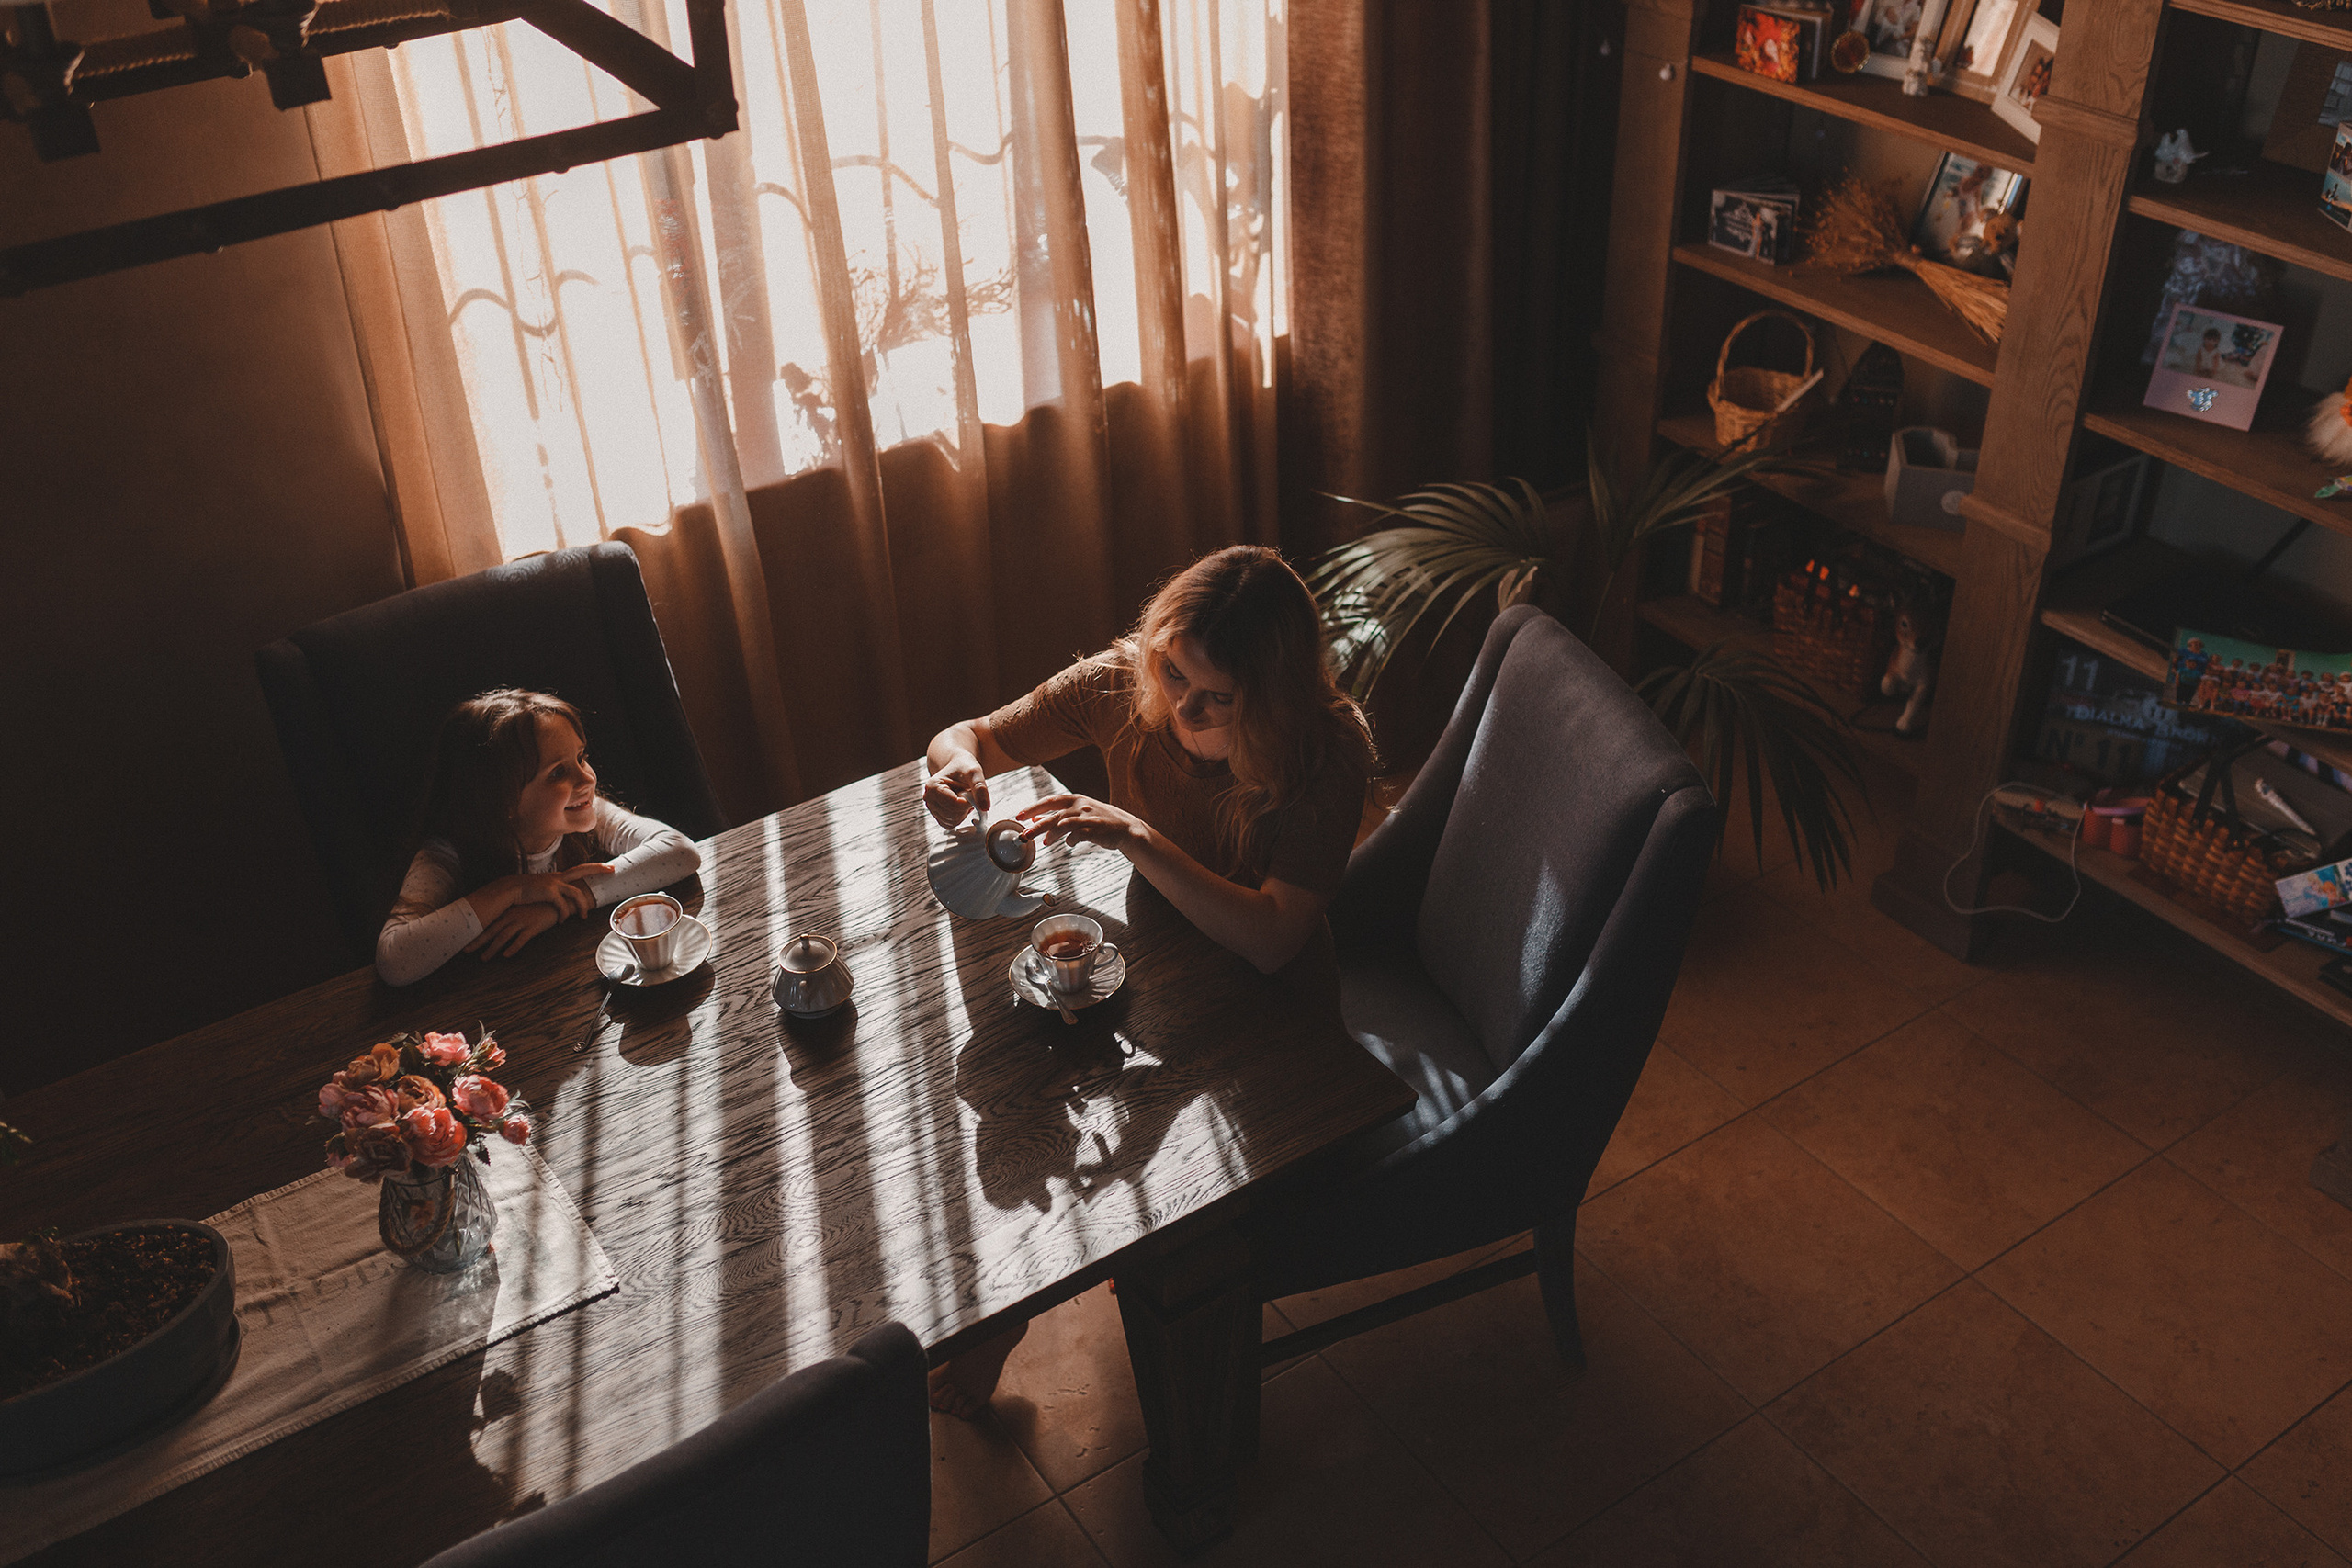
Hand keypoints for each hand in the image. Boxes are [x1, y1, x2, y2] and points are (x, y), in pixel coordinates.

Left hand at [467, 901, 563, 958]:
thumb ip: (511, 916)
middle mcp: (511, 917)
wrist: (557, 901)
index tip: (464, 940)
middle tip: (464, 950)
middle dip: (477, 942)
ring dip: (492, 949)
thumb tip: (500, 925)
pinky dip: (513, 948)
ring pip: (503, 937)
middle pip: (491, 931)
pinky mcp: (533, 927)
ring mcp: (522, 922)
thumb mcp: (522, 908)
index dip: (476, 933)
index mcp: (507, 912)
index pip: (488, 924)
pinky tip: (506, 956)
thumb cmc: (539, 906)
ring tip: (483, 959)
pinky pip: (521, 939)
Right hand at [501, 866, 611, 919]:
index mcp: (557, 876)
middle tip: (612, 869)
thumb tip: (560, 898)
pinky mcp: (549, 892)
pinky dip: (564, 914)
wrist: (509, 890)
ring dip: (582, 906)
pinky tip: (561, 921)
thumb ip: (552, 891)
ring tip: (584, 917)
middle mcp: (558, 877)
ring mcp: (554, 883)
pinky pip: (562, 905)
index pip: (579, 869)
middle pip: (582, 870)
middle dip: (597, 869)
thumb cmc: (525, 892)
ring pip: (576, 893)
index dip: (594, 867)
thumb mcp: (541, 889)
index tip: (607, 865)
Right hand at [924, 753, 989, 829]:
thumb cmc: (964, 767)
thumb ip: (980, 788)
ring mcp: (931, 807)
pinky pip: (952, 824)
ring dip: (964, 811)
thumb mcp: (974, 772)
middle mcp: (929, 798)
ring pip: (953, 821)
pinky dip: (960, 816)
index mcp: (933, 786)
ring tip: (964, 796)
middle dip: (966, 806)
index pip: (954, 805)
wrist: (958, 766)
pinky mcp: (937, 814)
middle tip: (968, 793)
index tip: (971, 791)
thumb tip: (985, 807)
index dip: (968, 801)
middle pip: (953, 815)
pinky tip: (961, 804)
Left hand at [1017, 794, 1144, 852]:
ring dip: (1052, 834)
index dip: (1033, 808)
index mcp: (1075, 799)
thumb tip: (1035, 819)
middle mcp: (1080, 806)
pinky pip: (1078, 835)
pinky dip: (1071, 840)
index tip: (1019, 816)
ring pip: (1063, 825)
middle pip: (1053, 815)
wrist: (1125, 827)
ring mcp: (1088, 817)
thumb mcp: (1078, 812)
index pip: (1049, 801)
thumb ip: (1058, 815)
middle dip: (1037, 825)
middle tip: (1024, 834)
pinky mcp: (1095, 829)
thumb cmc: (1099, 820)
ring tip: (1044, 843)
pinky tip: (1070, 843)